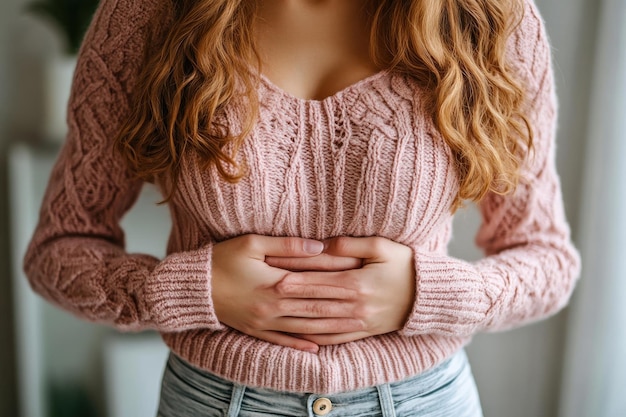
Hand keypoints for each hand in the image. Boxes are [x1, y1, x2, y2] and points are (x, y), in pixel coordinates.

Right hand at [211, 234, 365, 351]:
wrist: (193, 287)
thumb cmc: (222, 259)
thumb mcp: (252, 243)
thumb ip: (287, 245)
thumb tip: (319, 245)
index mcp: (275, 282)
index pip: (316, 281)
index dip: (340, 277)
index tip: (361, 273)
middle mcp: (273, 306)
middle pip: (316, 307)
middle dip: (344, 306)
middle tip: (367, 304)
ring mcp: (265, 322)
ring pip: (305, 327)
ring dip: (330, 327)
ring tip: (353, 326)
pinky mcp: (256, 330)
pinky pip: (283, 340)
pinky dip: (302, 344)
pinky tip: (318, 346)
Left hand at [275, 236, 415, 344]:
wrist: (429, 295)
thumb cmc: (405, 265)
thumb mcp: (382, 247)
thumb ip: (352, 245)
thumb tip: (324, 244)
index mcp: (359, 283)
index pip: (320, 282)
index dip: (297, 280)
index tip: (275, 278)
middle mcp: (356, 306)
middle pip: (316, 304)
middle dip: (289, 301)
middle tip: (267, 298)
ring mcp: (359, 322)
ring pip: (321, 325)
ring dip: (296, 321)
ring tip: (276, 318)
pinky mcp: (364, 331)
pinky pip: (335, 339)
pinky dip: (316, 340)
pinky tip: (300, 337)